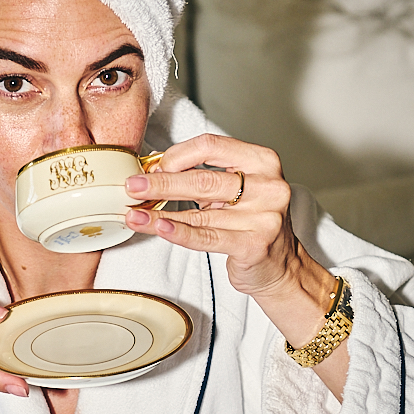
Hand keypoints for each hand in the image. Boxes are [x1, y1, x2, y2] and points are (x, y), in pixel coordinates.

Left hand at [125, 135, 348, 397]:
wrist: (280, 266)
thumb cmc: (251, 222)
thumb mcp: (236, 190)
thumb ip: (204, 176)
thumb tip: (154, 170)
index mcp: (263, 161)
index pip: (212, 146)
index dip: (177, 155)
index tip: (154, 165)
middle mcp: (269, 187)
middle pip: (203, 179)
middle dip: (162, 183)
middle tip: (133, 185)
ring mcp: (264, 217)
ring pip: (200, 212)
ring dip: (160, 213)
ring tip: (134, 213)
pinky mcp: (254, 245)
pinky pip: (207, 237)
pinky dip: (179, 233)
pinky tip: (158, 228)